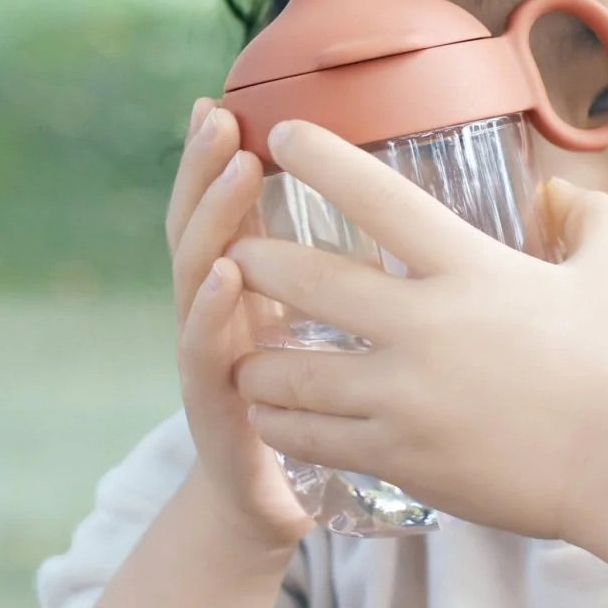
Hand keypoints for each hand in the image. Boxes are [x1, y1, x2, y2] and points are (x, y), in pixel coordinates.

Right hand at [166, 100, 315, 551]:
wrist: (275, 505)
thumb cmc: (313, 407)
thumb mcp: (326, 329)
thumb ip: (345, 275)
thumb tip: (409, 215)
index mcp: (251, 290)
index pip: (232, 212)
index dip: (224, 160)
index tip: (229, 102)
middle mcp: (219, 313)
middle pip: (204, 228)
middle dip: (207, 169)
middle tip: (219, 117)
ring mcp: (209, 357)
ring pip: (197, 276)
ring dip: (214, 219)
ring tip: (234, 169)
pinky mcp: (214, 408)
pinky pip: (204, 355)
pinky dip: (209, 312)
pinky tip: (224, 276)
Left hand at [230, 120, 607, 542]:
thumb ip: (588, 219)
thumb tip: (562, 189)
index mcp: (468, 268)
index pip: (380, 199)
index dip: (323, 159)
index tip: (283, 135)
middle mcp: (423, 324)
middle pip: (308, 281)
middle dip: (256, 261)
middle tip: (232, 253)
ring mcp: (403, 394)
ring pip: (291, 373)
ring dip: (257, 361)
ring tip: (243, 357)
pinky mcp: (396, 453)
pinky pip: (311, 437)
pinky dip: (281, 424)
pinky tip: (271, 418)